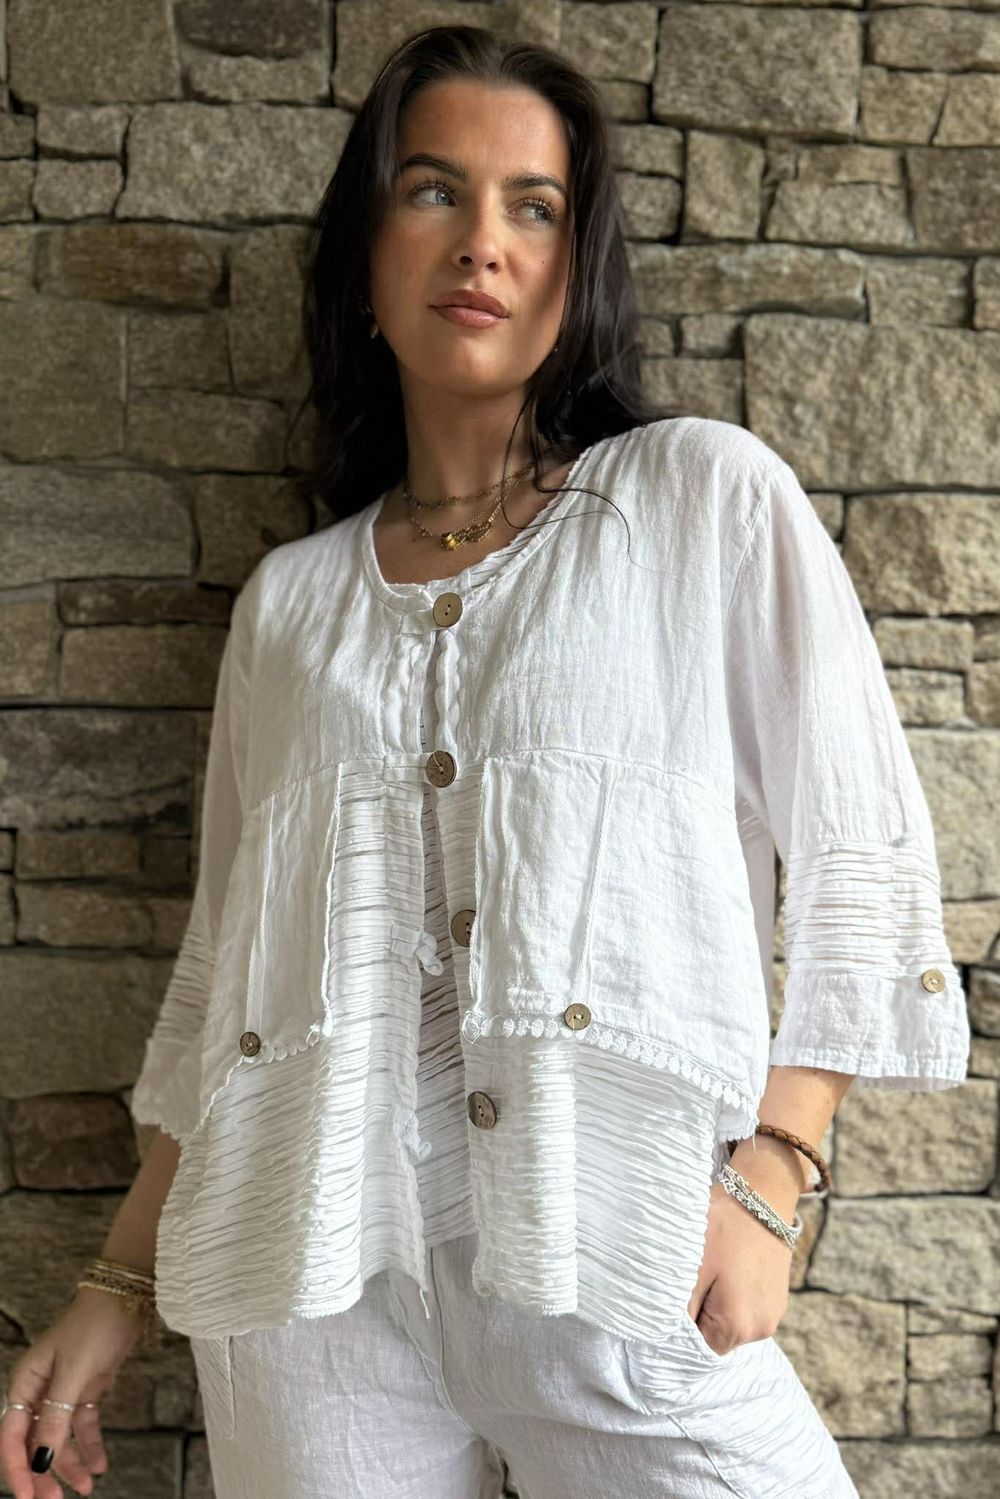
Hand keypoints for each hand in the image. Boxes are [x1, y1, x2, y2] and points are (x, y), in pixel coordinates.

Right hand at [0, 1290, 145, 1498]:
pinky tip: (100, 1465)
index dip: (17, 1469)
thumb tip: (40, 1459)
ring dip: (70, 1464)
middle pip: (34, 1442)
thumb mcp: (74, 1372)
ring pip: (60, 1438)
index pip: (13, 1437)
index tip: (29, 1497)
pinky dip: (90, 1446)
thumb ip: (56, 1416)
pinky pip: (84, 1426)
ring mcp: (64, 1391)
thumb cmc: (94, 1325)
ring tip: (87, 1488)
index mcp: (25, 1383)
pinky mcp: (87, 1389)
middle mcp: (40, 1390)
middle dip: (43, 1473)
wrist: (128, 1296)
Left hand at [686, 1140, 803, 1355]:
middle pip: (715, 1337)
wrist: (763, 1193)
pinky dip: (733, 1293)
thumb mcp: (691, 1268)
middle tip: (691, 1278)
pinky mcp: (777, 1298)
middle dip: (699, 1314)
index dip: (681, 1328)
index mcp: (737, 1327)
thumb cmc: (723, 1227)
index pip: (697, 1348)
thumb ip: (679, 1310)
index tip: (673, 1299)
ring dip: (716, 1303)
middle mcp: (760, 1330)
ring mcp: (773, 1315)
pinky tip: (727, 1266)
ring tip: (710, 1268)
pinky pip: (747, 1308)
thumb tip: (668, 1337)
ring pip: (730, 1322)